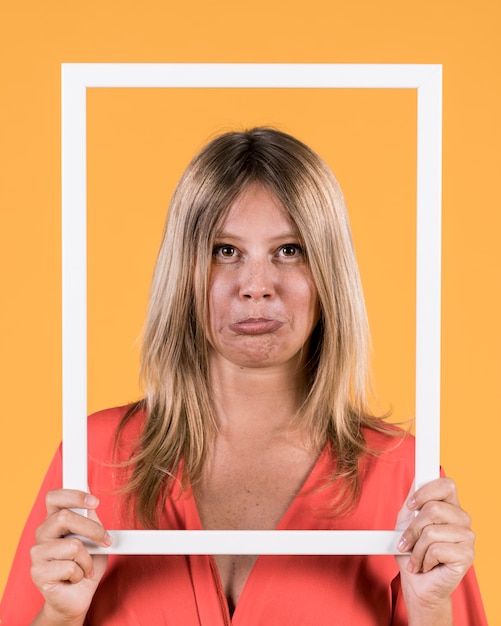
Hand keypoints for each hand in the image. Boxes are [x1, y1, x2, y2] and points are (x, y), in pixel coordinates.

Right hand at [30, 489, 111, 624]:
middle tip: (105, 540)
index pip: (54, 497)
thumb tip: (91, 503)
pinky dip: (81, 573)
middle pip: (64, 518)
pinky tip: (75, 577)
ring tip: (86, 566)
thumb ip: (91, 520)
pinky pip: (70, 567)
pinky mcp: (38, 573)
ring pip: (72, 545)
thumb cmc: (86, 564)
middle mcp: (42, 533)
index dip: (73, 495)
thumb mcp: (94, 538)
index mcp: (53, 519)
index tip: (95, 502)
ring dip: (88, 559)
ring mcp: (37, 553)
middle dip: (92, 529)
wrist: (78, 596)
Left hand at [395, 478, 474, 621]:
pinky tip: (427, 565)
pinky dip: (424, 559)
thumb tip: (417, 478)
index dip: (426, 491)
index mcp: (450, 506)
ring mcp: (468, 537)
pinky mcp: (467, 555)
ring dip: (416, 548)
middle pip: (434, 508)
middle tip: (406, 541)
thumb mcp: (406, 521)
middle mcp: (462, 519)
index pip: (446, 484)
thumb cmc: (412, 551)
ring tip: (416, 557)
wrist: (416, 583)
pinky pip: (436, 549)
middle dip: (413, 528)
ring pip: (431, 531)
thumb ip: (413, 500)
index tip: (411, 505)